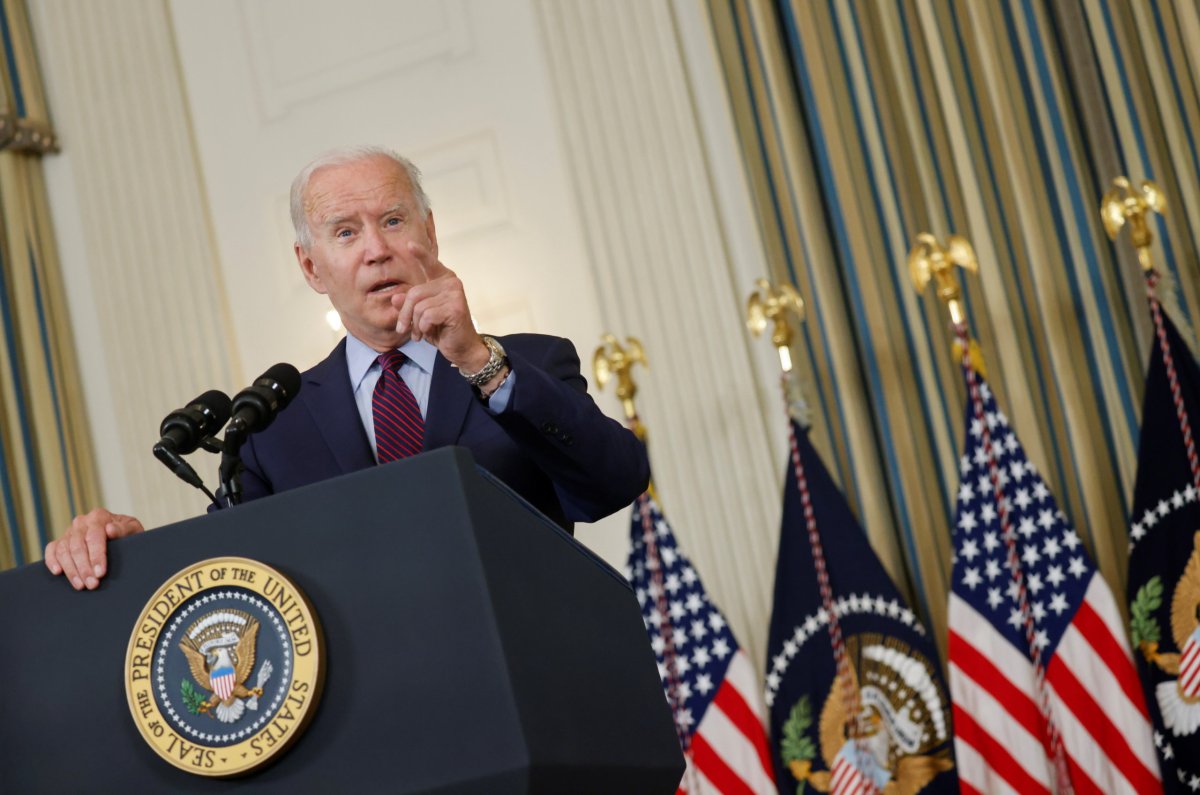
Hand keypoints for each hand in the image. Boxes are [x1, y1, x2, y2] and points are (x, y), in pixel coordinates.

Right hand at [44, 509, 143, 589]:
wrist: (122, 533)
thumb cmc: (128, 533)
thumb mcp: (133, 529)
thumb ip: (124, 529)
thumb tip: (110, 530)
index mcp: (98, 516)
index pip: (94, 537)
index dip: (96, 556)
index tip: (100, 573)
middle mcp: (81, 522)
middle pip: (77, 546)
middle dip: (84, 568)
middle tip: (92, 584)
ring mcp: (69, 532)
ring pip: (64, 551)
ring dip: (71, 570)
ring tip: (81, 586)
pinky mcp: (60, 541)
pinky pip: (51, 550)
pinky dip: (52, 561)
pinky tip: (58, 572)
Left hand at [391, 242, 490, 371]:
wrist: (462, 348)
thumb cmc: (443, 331)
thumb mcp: (421, 317)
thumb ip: (410, 305)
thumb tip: (395, 298)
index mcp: (444, 281)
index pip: (431, 264)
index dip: (420, 254)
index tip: (409, 245)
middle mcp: (451, 283)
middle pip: (414, 293)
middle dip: (405, 314)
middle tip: (403, 329)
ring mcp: (455, 294)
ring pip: (419, 307)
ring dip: (415, 325)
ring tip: (420, 334)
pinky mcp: (455, 308)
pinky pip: (427, 316)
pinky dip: (424, 328)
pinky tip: (429, 334)